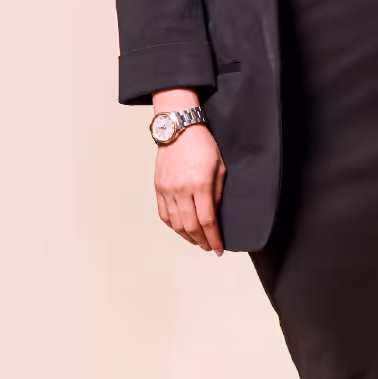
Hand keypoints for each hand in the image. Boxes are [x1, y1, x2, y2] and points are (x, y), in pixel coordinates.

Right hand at [155, 123, 226, 253]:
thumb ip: (217, 193)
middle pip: (191, 226)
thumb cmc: (202, 145)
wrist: (179, 129)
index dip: (214, 239)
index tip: (219, 249)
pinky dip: (173, 226)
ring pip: (176, 224)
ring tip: (198, 241)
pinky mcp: (158, 187)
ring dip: (188, 237)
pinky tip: (182, 230)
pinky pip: (164, 214)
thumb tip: (215, 215)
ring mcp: (167, 189)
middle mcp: (181, 190)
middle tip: (210, 248)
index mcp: (200, 185)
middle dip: (203, 242)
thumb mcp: (219, 168)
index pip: (207, 221)